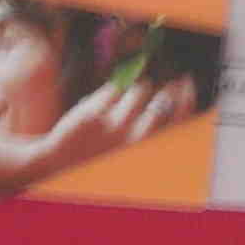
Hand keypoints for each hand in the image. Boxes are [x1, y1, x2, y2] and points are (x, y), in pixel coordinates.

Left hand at [37, 73, 200, 175]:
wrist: (57, 162)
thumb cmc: (100, 153)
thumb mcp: (127, 146)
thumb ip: (151, 124)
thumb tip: (176, 91)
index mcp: (142, 150)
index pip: (177, 122)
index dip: (186, 99)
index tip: (187, 82)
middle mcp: (131, 141)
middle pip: (162, 104)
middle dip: (167, 90)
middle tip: (166, 83)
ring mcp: (112, 126)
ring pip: (138, 91)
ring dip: (138, 89)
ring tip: (128, 99)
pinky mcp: (93, 113)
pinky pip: (113, 89)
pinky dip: (111, 91)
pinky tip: (101, 104)